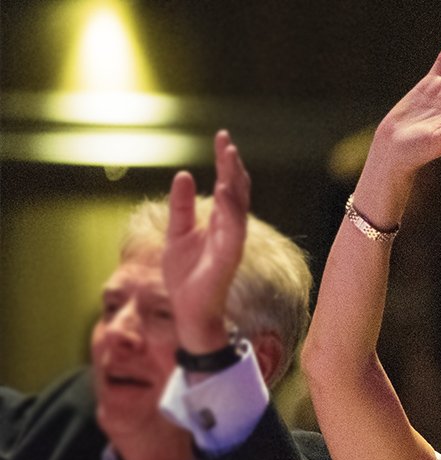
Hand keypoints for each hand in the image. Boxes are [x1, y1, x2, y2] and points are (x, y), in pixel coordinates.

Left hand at [162, 131, 249, 353]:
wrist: (188, 312)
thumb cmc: (185, 277)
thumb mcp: (176, 234)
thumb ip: (180, 207)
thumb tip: (182, 174)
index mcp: (219, 224)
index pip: (227, 187)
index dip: (226, 164)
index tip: (222, 138)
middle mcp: (230, 231)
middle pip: (236, 192)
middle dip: (232, 167)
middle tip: (226, 141)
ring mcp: (231, 244)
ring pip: (237, 207)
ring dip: (234, 182)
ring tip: (229, 158)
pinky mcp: (227, 258)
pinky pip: (232, 230)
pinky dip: (230, 210)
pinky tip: (223, 190)